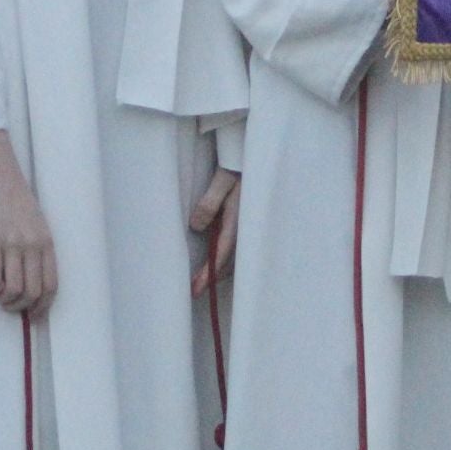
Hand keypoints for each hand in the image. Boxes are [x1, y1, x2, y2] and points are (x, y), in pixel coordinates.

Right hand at [0, 130, 58, 315]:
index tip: (35, 316)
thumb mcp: (36, 223)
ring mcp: (11, 243)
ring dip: (5, 301)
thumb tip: (33, 280)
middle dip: (22, 308)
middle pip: (32, 291)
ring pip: (13, 288)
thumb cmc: (15, 199)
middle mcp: (32, 245)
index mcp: (47, 242)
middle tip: (11, 308)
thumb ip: (37, 248)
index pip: (51, 284)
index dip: (44, 306)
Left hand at [189, 169, 240, 294]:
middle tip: (195, 291)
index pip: (221, 255)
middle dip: (213, 279)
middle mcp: (245, 229)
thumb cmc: (236, 168)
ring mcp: (247, 228)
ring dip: (220, 271)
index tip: (196, 289)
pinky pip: (237, 249)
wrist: (254, 158)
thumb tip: (196, 227)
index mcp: (238, 222)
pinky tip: (217, 262)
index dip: (208, 274)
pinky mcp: (246, 225)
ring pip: (235, 258)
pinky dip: (226, 260)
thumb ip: (209, 203)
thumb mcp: (222, 182)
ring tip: (204, 281)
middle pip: (230, 263)